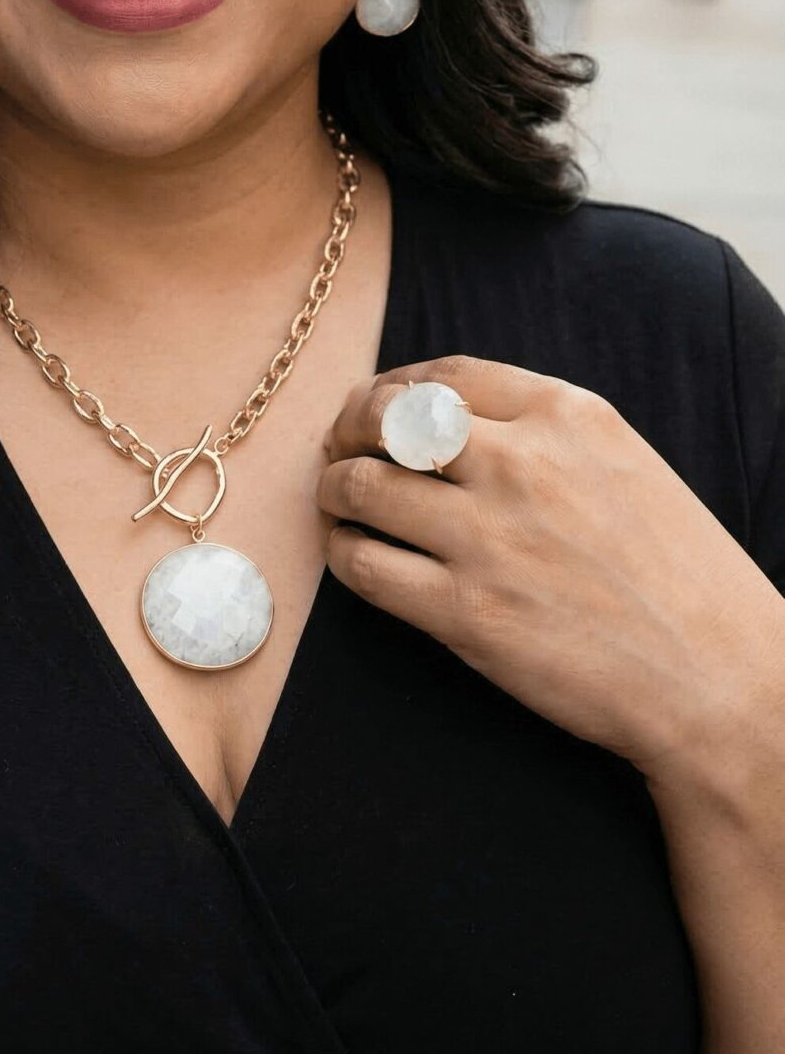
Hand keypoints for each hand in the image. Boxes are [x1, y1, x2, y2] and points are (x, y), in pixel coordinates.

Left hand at [320, 356, 784, 786]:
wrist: (719, 678)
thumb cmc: (679, 575)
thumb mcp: (623, 463)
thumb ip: (543, 431)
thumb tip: (449, 418)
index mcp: (565, 415)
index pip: (441, 374)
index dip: (390, 388)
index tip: (375, 408)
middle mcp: (521, 464)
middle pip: (385, 417)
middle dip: (347, 428)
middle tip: (338, 449)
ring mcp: (487, 537)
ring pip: (359, 486)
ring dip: (334, 491)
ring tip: (339, 505)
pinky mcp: (464, 613)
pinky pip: (363, 566)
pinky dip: (344, 555)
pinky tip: (355, 557)